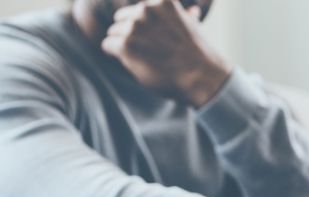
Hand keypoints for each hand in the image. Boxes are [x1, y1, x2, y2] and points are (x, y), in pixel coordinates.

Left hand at [101, 0, 231, 106]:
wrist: (201, 77)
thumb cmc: (199, 56)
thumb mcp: (195, 28)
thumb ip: (185, 17)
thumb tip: (192, 11)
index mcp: (162, 1)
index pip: (139, 9)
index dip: (144, 25)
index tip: (154, 39)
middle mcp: (146, 10)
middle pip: (122, 19)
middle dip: (132, 34)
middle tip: (149, 51)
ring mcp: (135, 27)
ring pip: (114, 33)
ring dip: (125, 46)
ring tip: (145, 59)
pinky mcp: (126, 45)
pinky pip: (108, 45)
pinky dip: (116, 55)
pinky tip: (135, 63)